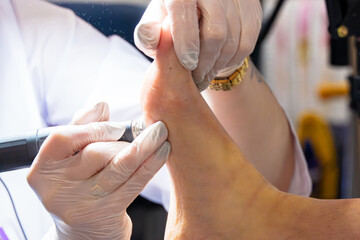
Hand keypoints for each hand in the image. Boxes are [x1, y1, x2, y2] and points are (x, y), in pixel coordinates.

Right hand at [27, 103, 169, 239]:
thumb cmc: (79, 185)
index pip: (63, 138)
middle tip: (143, 134)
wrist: (83, 231)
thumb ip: (82, 128)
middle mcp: (57, 189)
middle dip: (123, 141)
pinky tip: (162, 152)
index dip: (94, 127)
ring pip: (118, 167)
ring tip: (160, 134)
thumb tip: (101, 105)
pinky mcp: (104, 215)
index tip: (118, 126)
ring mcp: (80, 205)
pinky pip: (133, 183)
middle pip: (95, 153)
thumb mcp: (72, 159)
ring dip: (144, 147)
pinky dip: (150, 164)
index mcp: (43, 169)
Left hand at [134, 0, 261, 90]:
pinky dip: (234, 59)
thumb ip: (148, 34)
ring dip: (219, 65)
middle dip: (205, 63)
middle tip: (196, 81)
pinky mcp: (250, 7)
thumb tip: (150, 37)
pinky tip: (220, 64)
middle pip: (215, 32)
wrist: (199, 16)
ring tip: (205, 77)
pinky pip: (248, 40)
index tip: (188, 65)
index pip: (184, 13)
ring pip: (233, 40)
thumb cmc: (171, 24)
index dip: (187, 43)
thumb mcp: (154, 28)